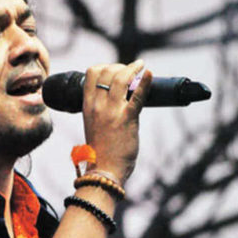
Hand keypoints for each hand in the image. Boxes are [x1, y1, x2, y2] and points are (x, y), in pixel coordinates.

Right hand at [81, 60, 151, 184]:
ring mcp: (111, 111)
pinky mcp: (127, 119)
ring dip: (133, 68)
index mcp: (87, 106)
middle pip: (106, 71)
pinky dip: (146, 82)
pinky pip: (137, 95)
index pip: (92, 73)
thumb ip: (102, 111)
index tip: (115, 69)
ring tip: (141, 66)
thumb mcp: (94, 125)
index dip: (105, 66)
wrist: (104, 171)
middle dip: (120, 66)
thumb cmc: (101, 151)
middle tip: (132, 69)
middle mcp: (97, 105)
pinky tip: (150, 74)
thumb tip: (118, 100)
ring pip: (120, 78)